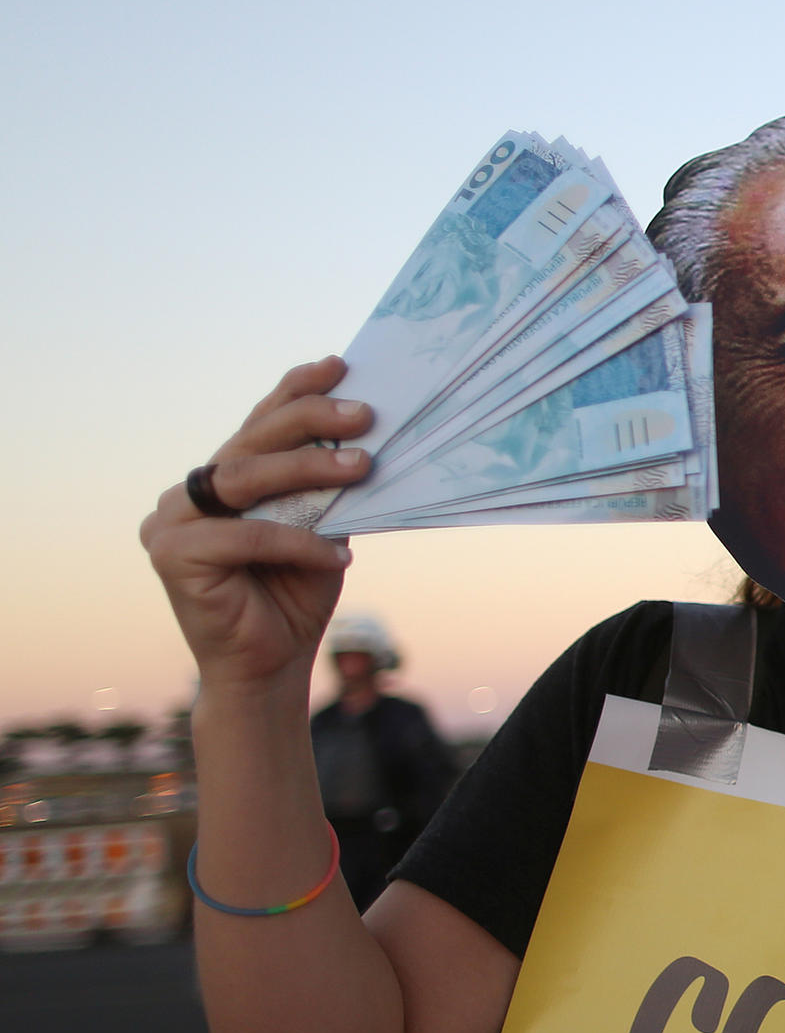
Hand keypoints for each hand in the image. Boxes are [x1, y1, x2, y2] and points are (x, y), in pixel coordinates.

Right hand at [139, 359, 373, 695]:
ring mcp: (170, 522)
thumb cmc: (296, 593)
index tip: (339, 366)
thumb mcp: (319, 528)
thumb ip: (324, 487)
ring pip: (245, 478)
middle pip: (252, 442)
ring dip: (309, 469)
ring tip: (364, 466)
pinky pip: (248, 536)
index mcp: (219, 480)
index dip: (295, 391)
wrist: (270, 666)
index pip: (259, 424)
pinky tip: (340, 554)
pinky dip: (299, 543)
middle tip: (365, 416)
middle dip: (311, 422)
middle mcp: (187, 494)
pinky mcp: (171, 556)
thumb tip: (367, 435)